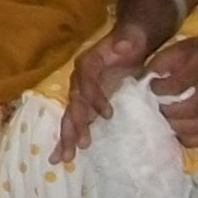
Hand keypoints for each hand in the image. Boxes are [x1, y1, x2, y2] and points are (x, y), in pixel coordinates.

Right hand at [55, 21, 154, 160]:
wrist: (131, 43)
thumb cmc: (131, 41)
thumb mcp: (132, 38)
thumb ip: (127, 41)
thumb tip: (123, 45)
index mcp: (88, 64)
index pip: (86, 81)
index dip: (93, 97)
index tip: (108, 114)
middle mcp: (80, 80)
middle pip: (73, 103)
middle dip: (73, 125)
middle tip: (77, 147)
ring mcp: (83, 94)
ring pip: (71, 116)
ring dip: (68, 136)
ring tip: (65, 159)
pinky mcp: (90, 105)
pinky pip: (78, 122)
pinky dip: (72, 137)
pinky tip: (67, 156)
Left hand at [142, 31, 197, 145]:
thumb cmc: (195, 53)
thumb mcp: (175, 49)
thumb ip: (158, 65)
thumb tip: (139, 84)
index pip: (179, 84)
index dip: (160, 89)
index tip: (150, 88)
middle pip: (190, 108)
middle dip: (167, 112)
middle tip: (154, 109)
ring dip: (177, 127)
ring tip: (163, 121)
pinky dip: (190, 138)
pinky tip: (177, 131)